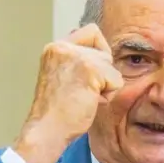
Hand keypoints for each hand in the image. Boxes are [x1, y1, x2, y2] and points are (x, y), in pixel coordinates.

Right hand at [15, 23, 123, 162]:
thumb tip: (103, 56)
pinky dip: (107, 95)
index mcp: (55, 48)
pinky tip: (89, 103)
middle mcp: (63, 47)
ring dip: (104, 86)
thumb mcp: (62, 77)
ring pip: (111, 66)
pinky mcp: (90, 69)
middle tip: (82, 91)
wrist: (47, 130)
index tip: (91, 74)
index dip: (98, 53)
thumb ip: (77, 62)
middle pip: (104, 51)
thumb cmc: (56, 112)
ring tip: (83, 98)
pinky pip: (116, 80)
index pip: (91, 32)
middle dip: (101, 74)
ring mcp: (76, 57)